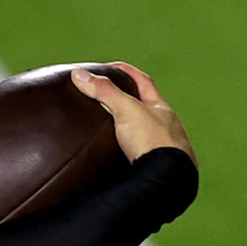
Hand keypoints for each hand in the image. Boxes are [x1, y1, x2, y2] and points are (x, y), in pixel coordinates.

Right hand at [72, 62, 194, 165]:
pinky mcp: (153, 167)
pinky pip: (138, 154)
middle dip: (128, 100)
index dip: (127, 72)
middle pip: (145, 106)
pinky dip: (126, 152)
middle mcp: (164, 126)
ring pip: (144, 132)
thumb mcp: (126, 110)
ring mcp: (161, 147)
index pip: (143, 82)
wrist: (167, 178)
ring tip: (109, 129)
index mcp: (161, 109)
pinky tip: (118, 157)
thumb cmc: (153, 141)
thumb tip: (79, 75)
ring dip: (128, 129)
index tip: (111, 67)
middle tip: (108, 97)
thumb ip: (104, 92)